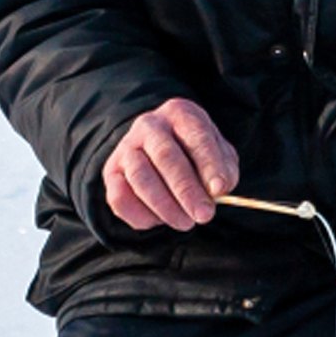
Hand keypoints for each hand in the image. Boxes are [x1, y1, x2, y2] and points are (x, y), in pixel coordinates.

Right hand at [103, 98, 239, 230]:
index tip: (218, 189)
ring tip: (186, 222)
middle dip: (186, 189)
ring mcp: (126, 147)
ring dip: (165, 205)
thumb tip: (217, 189)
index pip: (195, 136)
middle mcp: (149, 125)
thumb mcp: (219, 155)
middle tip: (204, 216)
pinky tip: (158, 220)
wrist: (158, 151)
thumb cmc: (196, 154)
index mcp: (180, 114)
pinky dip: (140, 214)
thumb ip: (224, 170)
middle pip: (165, 156)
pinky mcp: (111, 172)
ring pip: (139, 176)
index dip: (208, 164)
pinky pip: (119, 197)